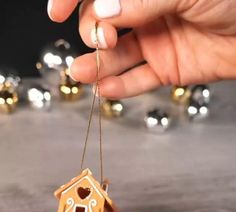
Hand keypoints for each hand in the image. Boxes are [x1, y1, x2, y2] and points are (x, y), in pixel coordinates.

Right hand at [47, 0, 235, 96]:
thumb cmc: (232, 0)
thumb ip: (141, 2)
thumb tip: (102, 12)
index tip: (56, 11)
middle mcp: (145, 11)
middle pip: (102, 23)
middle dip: (94, 31)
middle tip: (102, 37)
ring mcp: (155, 41)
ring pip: (116, 55)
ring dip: (96, 64)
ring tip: (82, 72)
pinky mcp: (166, 68)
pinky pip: (138, 79)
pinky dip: (121, 86)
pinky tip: (105, 88)